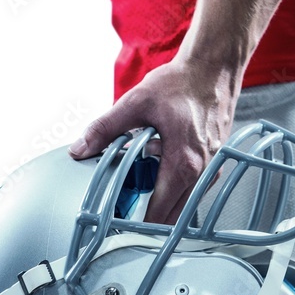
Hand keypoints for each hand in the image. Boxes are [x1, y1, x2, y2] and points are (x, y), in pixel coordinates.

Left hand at [68, 53, 242, 223]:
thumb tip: (81, 148)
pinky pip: (194, 187)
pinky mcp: (214, 161)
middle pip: (173, 215)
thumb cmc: (182, 83)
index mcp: (182, 164)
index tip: (120, 227)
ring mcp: (211, 167)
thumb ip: (105, 129)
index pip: (158, 212)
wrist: (213, 67)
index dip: (137, 224)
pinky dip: (175, 187)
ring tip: (140, 188)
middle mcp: (201, 171)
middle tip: (124, 214)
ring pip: (185, 202)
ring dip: (163, 201)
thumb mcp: (135, 102)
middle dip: (149, 218)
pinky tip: (159, 170)